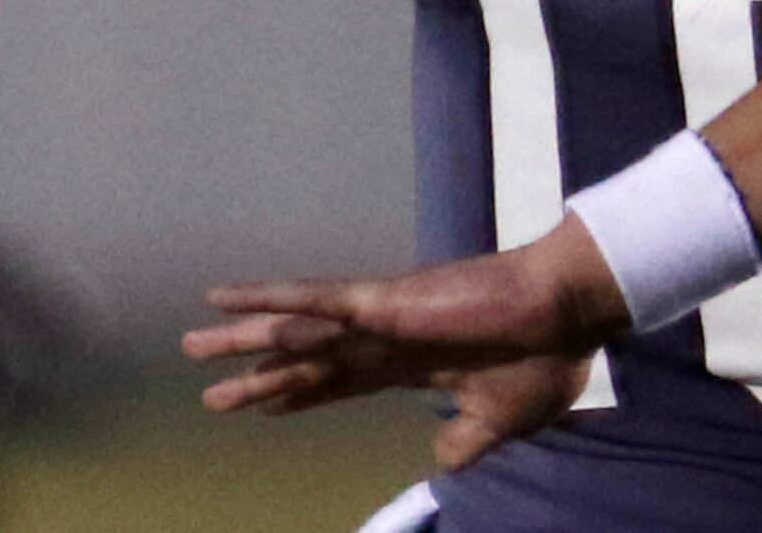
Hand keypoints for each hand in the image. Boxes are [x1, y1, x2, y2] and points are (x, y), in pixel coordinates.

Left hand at [180, 216, 626, 470]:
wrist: (567, 317)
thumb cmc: (543, 361)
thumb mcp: (500, 420)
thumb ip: (465, 439)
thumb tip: (442, 462)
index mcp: (413, 364)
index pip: (340, 382)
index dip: (299, 393)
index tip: (260, 405)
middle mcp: (384, 338)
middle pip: (305, 360)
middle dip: (257, 372)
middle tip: (204, 381)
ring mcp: (378, 318)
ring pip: (296, 329)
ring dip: (244, 337)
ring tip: (194, 344)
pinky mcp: (381, 303)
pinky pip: (314, 302)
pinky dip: (270, 300)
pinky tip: (230, 300)